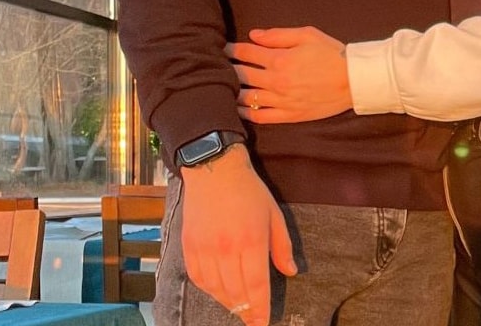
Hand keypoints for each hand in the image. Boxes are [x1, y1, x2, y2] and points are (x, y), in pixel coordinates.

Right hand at [180, 144, 295, 324]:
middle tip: (252, 315)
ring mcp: (205, 250)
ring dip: (228, 302)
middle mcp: (226, 250)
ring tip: (238, 304)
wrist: (215, 170)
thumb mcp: (273, 214)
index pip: (256, 288)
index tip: (262, 324)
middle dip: (246, 310)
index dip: (260, 311)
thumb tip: (290, 272)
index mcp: (251, 241)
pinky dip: (209, 289)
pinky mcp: (189, 247)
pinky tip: (218, 289)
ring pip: (216, 290)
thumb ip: (282, 246)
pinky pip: (198, 279)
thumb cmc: (249, 191)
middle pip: (236, 294)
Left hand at [225, 26, 351, 123]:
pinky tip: (237, 107)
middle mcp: (277, 81)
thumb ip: (278, 35)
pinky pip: (260, 117)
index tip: (223, 48)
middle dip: (227, 68)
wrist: (352, 81)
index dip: (232, 49)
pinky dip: (245, 113)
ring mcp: (281, 101)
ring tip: (223, 87)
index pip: (247, 53)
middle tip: (217, 66)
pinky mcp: (288, 116)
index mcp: (280, 59)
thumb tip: (253, 35)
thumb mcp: (307, 35)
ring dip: (232, 91)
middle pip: (242, 75)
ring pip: (246, 97)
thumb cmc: (331, 53)